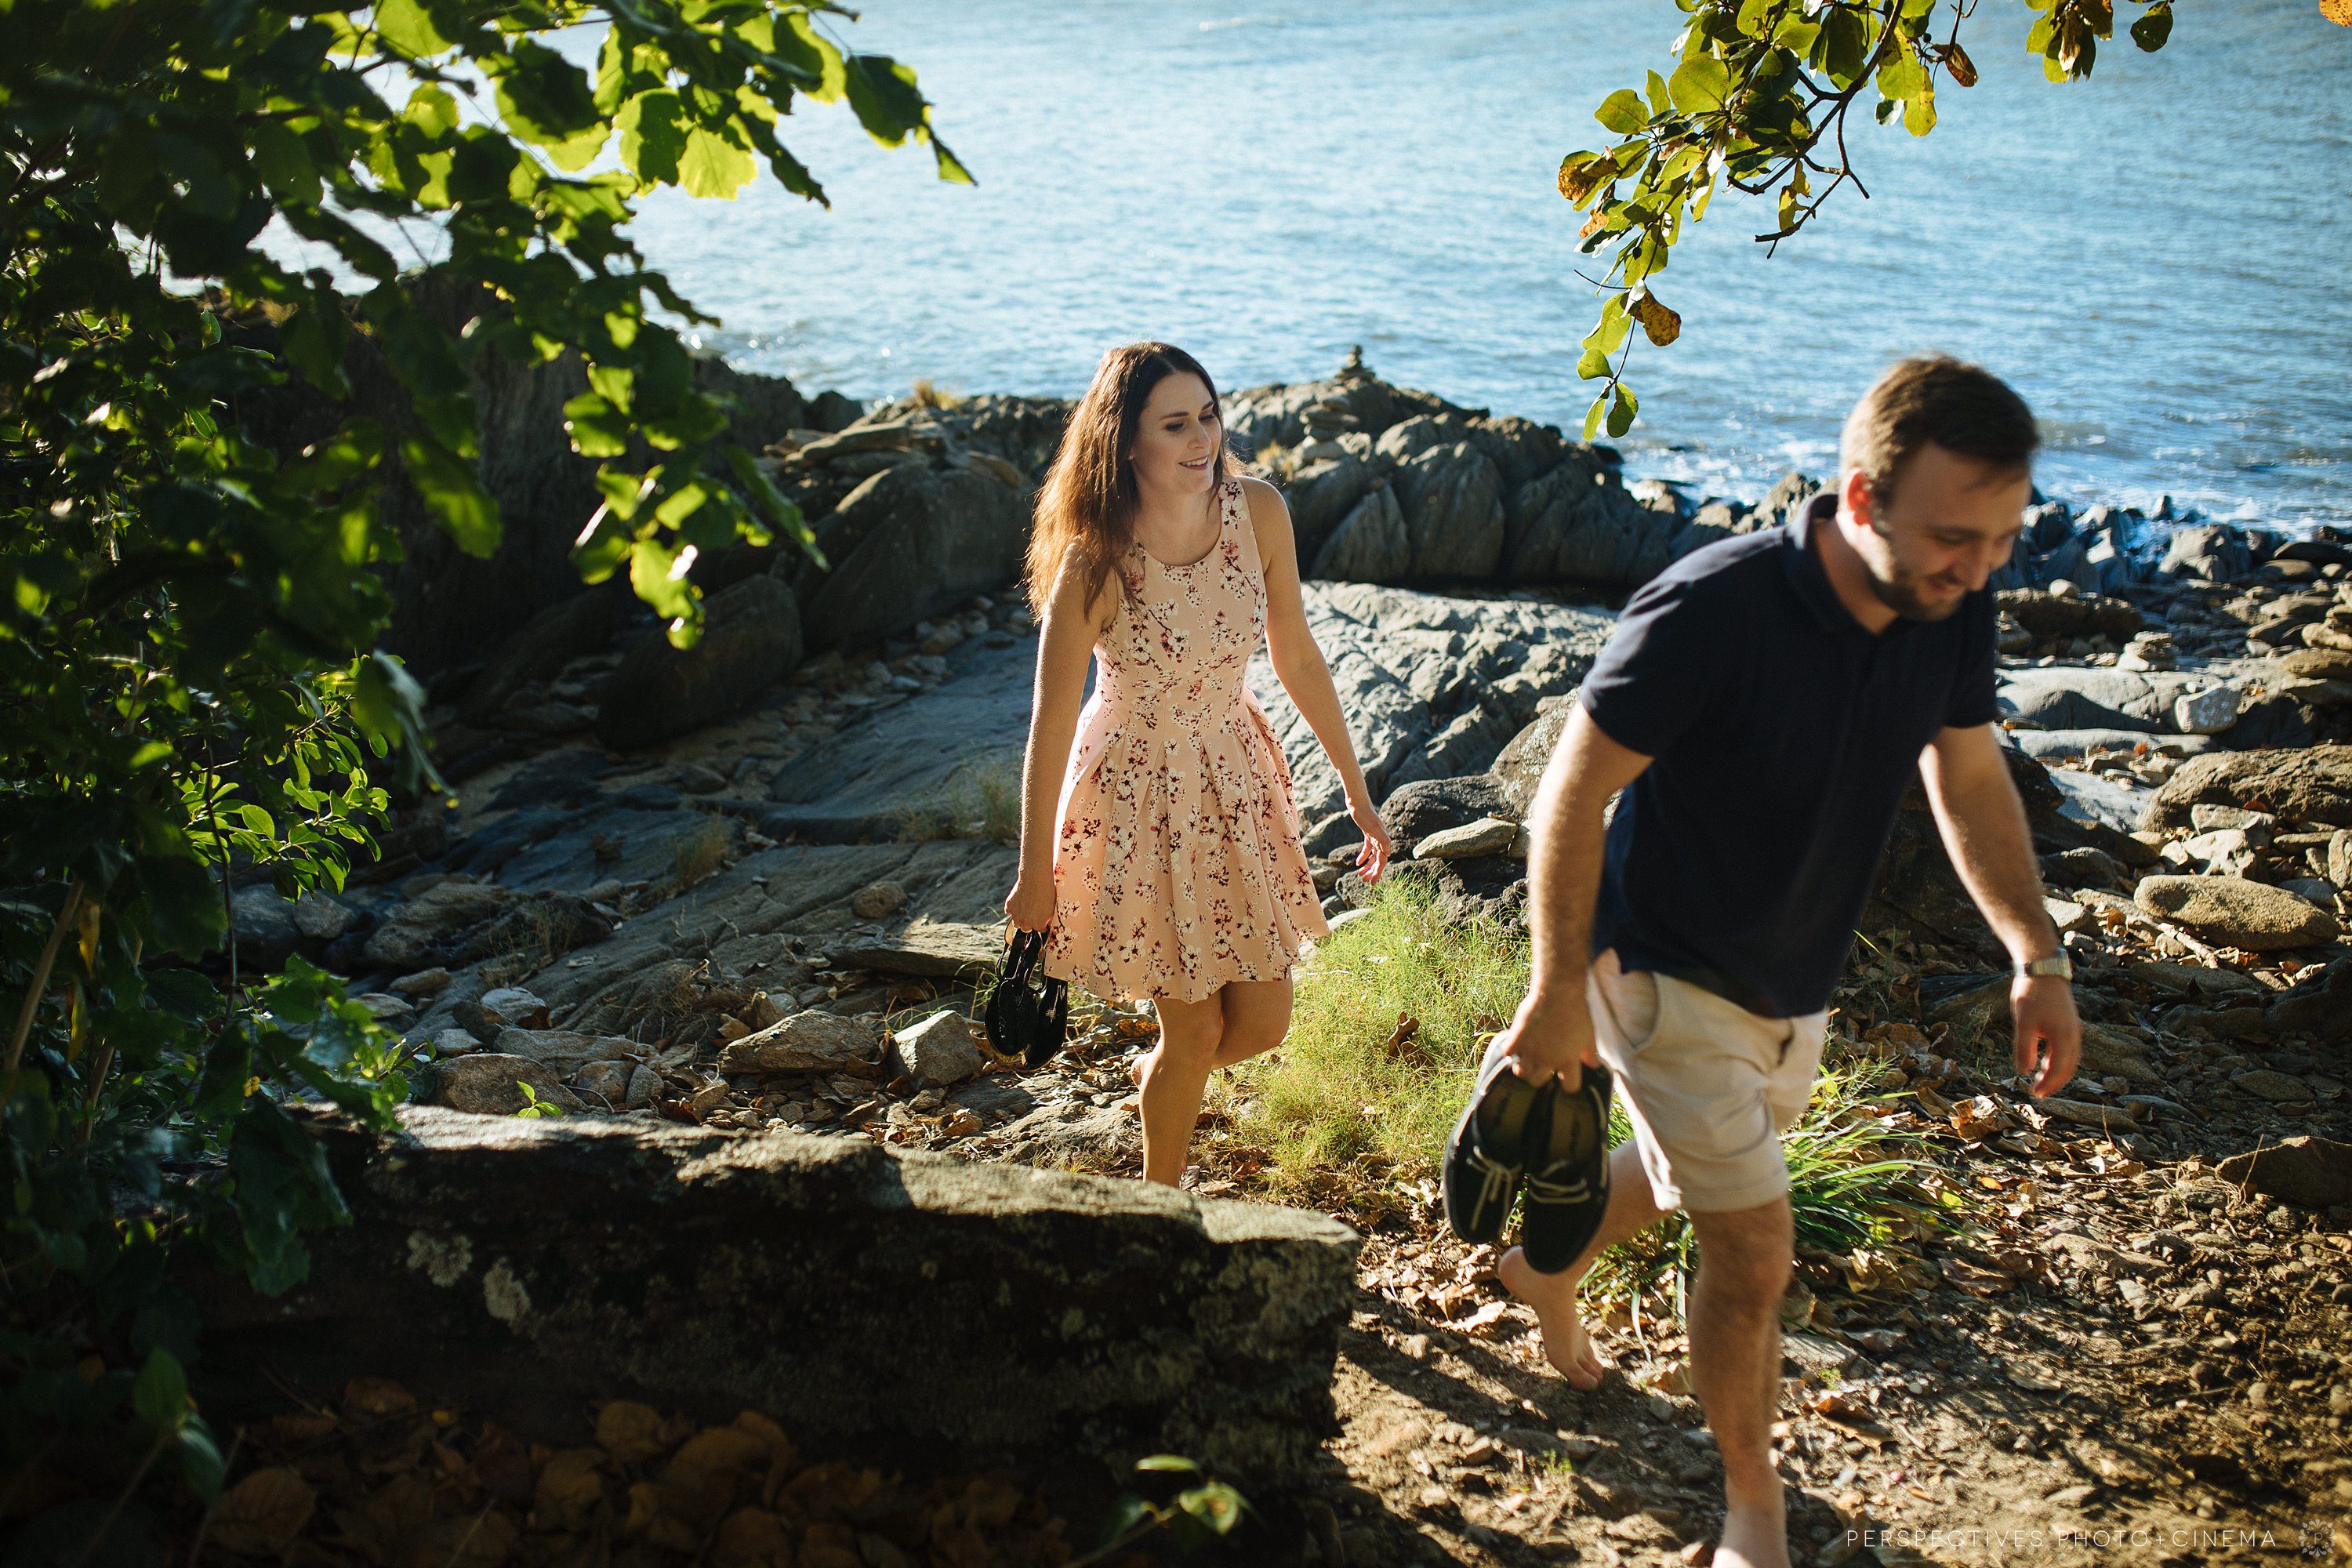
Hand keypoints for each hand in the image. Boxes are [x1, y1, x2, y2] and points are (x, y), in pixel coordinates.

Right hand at [1004, 871, 1054, 932]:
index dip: (1043, 923)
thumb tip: (1046, 921)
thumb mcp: (1052, 907)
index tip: (1044, 918)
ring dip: (1020, 919)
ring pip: (1016, 923)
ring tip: (1025, 910)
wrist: (1036, 879)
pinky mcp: (1009, 906)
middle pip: (1027, 929)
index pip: (1041, 930)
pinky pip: (1008, 912)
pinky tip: (1018, 904)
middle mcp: (1026, 923)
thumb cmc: (1047, 892)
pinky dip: (1012, 910)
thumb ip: (1047, 918)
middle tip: (1034, 913)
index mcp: (1038, 925)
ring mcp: (1016, 915)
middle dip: (1031, 923)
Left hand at [1348, 797, 1392, 884]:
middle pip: (1378, 860)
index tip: (1372, 883)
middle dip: (1372, 872)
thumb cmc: (1365, 815)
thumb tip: (1389, 854)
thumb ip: (1382, 840)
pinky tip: (1357, 862)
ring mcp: (1374, 837)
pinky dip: (1363, 856)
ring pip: (1373, 856)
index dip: (1378, 872)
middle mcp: (1381, 840)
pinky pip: (1367, 848)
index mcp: (1383, 840)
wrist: (1357, 803)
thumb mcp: (1373, 828)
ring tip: (1360, 874)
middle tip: (1365, 881)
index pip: (1382, 861)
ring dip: (1367, 866)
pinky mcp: (1368, 833)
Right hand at [1487, 987, 1598, 1090]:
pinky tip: (1516, 1042)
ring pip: (1521, 1072)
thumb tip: (1594, 1066)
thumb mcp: (1589, 1034)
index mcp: (1568, 1061)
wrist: (1558, 992)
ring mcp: (1530, 1050)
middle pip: (1538, 1082)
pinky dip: (1510, 1049)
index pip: (1570, 1087)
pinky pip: (1508, 1053)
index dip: (1568, 1083)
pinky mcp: (1517, 1038)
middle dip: (1540, 1075)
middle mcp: (1548, 1060)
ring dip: (1523, 1067)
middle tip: (1541, 1065)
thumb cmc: (1577, 1012)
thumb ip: (1590, 1053)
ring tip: (1525, 1057)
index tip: (1566, 1077)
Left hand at [2011, 974, 2079, 1098]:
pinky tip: (2046, 1061)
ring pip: (2070, 1059)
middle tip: (2038, 1093)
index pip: (2058, 1069)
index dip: (2047, 1084)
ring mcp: (2074, 1028)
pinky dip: (2060, 1060)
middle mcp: (2073, 1035)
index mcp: (2064, 1037)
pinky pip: (2069, 1049)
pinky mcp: (2069, 1023)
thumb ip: (2024, 1048)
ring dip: (2057, 1072)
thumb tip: (2024, 1072)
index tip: (2035, 1094)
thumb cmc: (2032, 993)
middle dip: (2054, 1082)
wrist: (2043, 968)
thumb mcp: (2023, 1022)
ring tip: (2041, 1080)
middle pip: (2068, 1067)